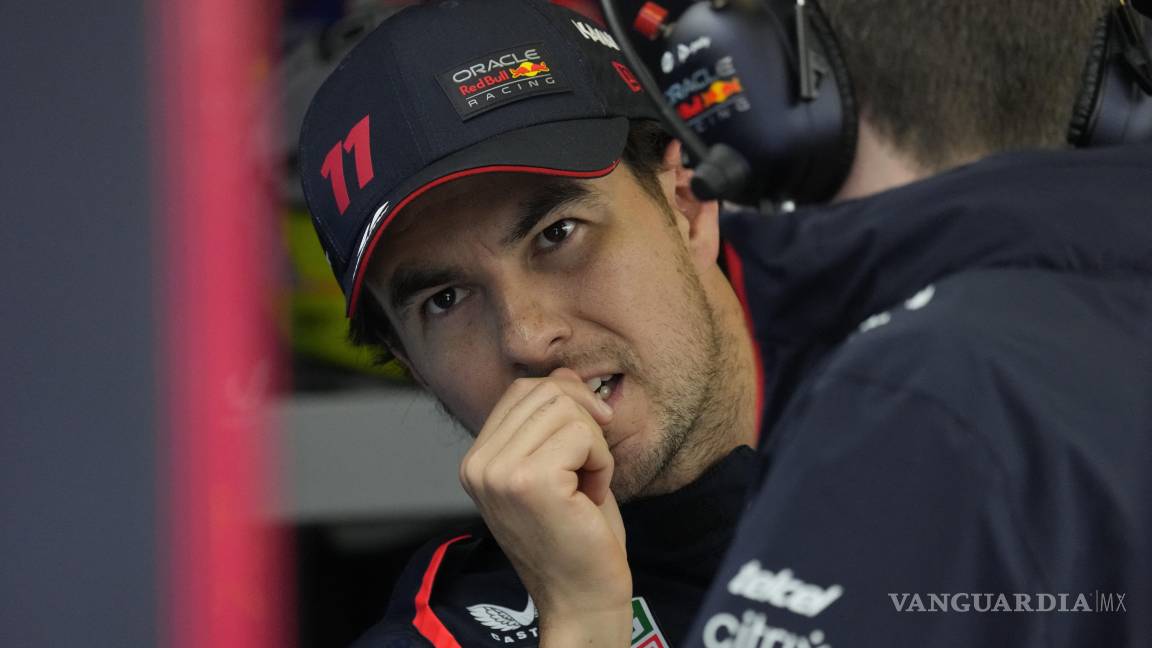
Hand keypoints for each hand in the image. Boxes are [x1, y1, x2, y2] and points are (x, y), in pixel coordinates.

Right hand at [459, 368, 632, 645]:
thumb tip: (562, 373)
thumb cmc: (576, 534)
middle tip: (590, 469)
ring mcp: (498, 472)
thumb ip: (551, 420)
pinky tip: (590, 497)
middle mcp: (478, 464)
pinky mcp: (529, 481)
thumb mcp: (558, 465)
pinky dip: (602, 462)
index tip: (585, 444)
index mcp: (477, 460)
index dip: (568, 403)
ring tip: (587, 487)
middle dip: (585, 423)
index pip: (523, 390)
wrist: (582, 597)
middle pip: (546, 390)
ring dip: (594, 446)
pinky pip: (584, 435)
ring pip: (566, 409)